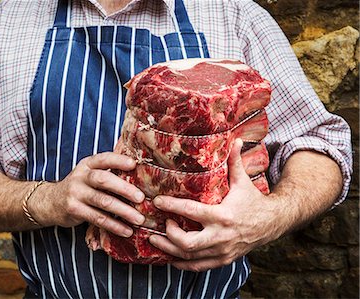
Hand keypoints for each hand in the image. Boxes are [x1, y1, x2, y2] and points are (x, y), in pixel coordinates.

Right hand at [33, 152, 145, 236]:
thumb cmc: (81, 187)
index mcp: (88, 164)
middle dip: (124, 188)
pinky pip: (97, 218)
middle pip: (104, 180)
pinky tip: (126, 230)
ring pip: (103, 202)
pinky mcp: (74, 210)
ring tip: (139, 219)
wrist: (51, 201)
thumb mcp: (90, 174)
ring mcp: (76, 193)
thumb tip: (141, 175)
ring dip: (123, 211)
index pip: (104, 159)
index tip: (134, 164)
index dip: (118, 161)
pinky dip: (114, 225)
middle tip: (141, 198)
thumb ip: (109, 172)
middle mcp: (81, 176)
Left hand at [149, 139, 280, 271]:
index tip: (156, 201)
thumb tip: (236, 139)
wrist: (273, 224)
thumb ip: (234, 162)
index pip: (191, 212)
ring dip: (169, 250)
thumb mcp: (243, 181)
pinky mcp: (223, 260)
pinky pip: (198, 267)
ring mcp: (222, 251)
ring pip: (190, 258)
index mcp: (223, 215)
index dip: (171, 207)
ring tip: (155, 240)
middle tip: (159, 224)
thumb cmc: (253, 200)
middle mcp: (221, 236)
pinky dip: (182, 263)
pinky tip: (170, 256)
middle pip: (187, 243)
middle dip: (168, 235)